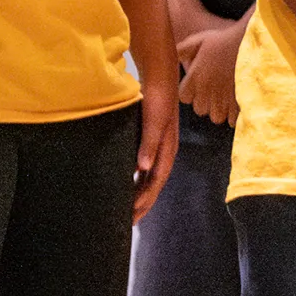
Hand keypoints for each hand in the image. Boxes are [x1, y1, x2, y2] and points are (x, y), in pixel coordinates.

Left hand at [132, 87, 177, 222]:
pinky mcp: (151, 139)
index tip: (132, 214)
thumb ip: (149, 143)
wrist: (159, 75)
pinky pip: (145, 166)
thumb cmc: (158, 96)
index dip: (145, 198)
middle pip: (154, 183)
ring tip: (128, 207)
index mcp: (168, 149)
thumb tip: (142, 170)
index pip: (156, 181)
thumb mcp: (154, 119)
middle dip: (143, 202)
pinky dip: (138, 178)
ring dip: (141, 192)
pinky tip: (128, 182)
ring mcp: (159, 145)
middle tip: (129, 220)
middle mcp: (165, 151)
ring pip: (150, 176)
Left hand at [178, 15, 244, 126]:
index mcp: (196, 78)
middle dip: (206, 101)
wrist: (252, 44)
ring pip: (216, 116)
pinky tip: (238, 99)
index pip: (184, 96)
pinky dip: (235, 114)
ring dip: (221, 109)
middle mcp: (207, 92)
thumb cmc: (225, 41)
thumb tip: (173, 57)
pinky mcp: (240, 105)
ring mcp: (224, 100)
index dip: (191, 91)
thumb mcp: (201, 39)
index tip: (200, 83)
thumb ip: (183, 50)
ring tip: (228, 95)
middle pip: (200, 109)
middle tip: (216, 88)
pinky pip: (233, 120)